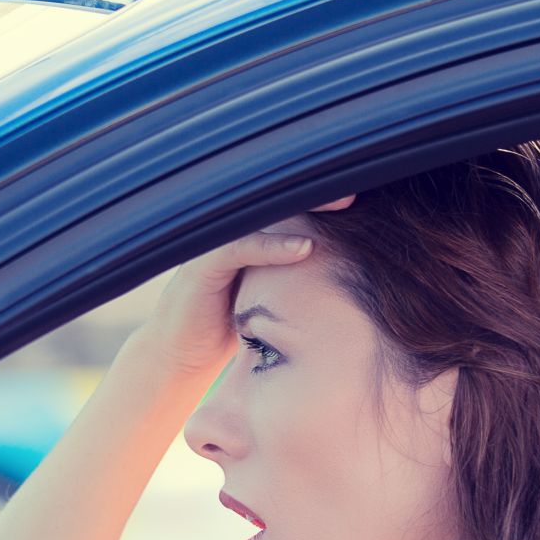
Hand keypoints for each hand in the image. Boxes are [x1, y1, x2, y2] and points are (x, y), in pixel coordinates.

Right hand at [134, 192, 355, 384]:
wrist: (178, 356)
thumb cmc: (226, 326)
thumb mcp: (265, 294)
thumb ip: (289, 273)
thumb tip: (339, 268)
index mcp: (243, 232)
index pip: (286, 202)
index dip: (322, 193)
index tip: (361, 191)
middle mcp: (225, 232)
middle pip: (275, 198)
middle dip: (318, 188)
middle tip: (360, 183)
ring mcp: (211, 245)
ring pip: (259, 213)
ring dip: (303, 207)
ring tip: (343, 205)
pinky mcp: (202, 268)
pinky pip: (241, 248)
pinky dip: (273, 247)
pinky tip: (306, 248)